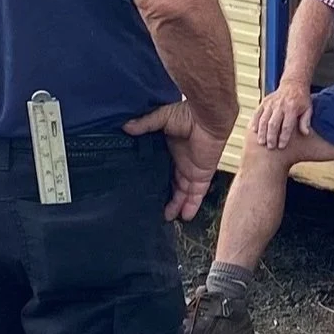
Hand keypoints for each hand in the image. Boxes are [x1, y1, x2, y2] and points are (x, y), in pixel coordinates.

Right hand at [124, 100, 230, 221]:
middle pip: (171, 184)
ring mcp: (191, 170)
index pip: (159, 168)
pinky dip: (192, 206)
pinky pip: (197, 195)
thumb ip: (144, 125)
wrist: (207, 117)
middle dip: (163, 197)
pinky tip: (184, 217)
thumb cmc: (187, 114)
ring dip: (175, 205)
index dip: (152, 179)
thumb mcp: (161, 118)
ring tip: (165, 218)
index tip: (141, 189)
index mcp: (169, 150)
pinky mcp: (202, 175)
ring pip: (182, 193)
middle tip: (152, 209)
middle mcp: (180, 162)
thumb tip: (125, 127)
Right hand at [251, 81, 313, 149]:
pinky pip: (257, 113)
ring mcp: (270, 103)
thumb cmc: (302, 99)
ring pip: (263, 119)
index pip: (287, 125)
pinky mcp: (264, 102)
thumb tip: (305, 133)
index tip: (281, 146)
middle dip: (271, 137)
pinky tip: (253, 130)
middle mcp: (280, 105)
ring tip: (261, 142)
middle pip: (273, 124)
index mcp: (292, 108)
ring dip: (262, 132)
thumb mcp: (308, 109)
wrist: (293, 84)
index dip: (284, 137)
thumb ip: (306, 121)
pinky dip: (254, 122)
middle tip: (270, 147)